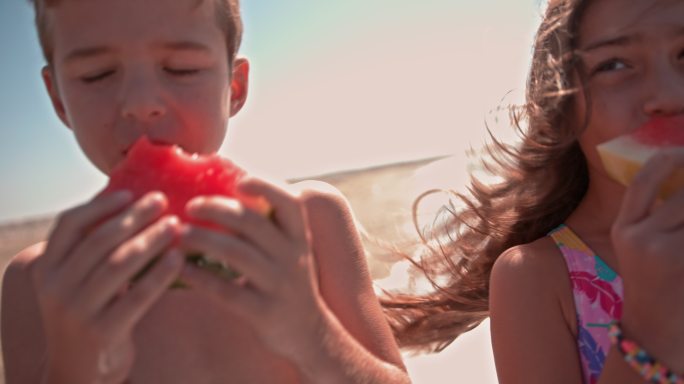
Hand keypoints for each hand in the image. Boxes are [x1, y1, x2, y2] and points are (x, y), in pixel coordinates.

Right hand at [30, 191, 183, 383]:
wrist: (79, 371)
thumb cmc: (88, 312)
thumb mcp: (76, 281)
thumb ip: (92, 251)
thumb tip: (131, 204)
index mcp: (46, 268)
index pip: (68, 224)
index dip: (100, 205)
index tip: (130, 192)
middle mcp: (56, 287)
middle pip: (99, 240)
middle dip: (134, 217)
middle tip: (162, 200)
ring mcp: (76, 311)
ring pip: (119, 264)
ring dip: (150, 240)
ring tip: (175, 225)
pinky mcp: (102, 331)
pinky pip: (137, 296)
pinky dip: (160, 274)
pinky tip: (179, 258)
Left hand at [178, 177, 328, 360]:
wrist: (309, 334)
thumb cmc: (289, 283)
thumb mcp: (290, 251)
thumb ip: (269, 227)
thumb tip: (230, 192)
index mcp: (299, 238)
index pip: (289, 202)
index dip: (265, 186)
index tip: (238, 182)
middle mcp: (292, 257)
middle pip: (252, 223)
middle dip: (217, 209)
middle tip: (189, 206)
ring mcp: (279, 285)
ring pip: (237, 254)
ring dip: (203, 239)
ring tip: (179, 233)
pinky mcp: (264, 312)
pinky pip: (227, 292)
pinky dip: (201, 278)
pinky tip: (182, 270)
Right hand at [611, 149, 683, 369]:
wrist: (655, 332)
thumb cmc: (653, 282)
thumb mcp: (637, 246)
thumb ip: (653, 216)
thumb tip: (681, 181)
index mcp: (624, 230)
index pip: (643, 182)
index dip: (667, 159)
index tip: (682, 150)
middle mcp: (641, 239)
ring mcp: (667, 254)